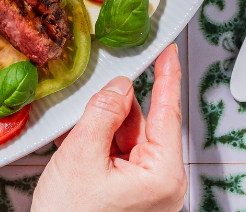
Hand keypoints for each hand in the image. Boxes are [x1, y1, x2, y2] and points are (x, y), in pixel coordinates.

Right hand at [31, 44, 185, 211]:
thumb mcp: (81, 156)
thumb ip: (103, 114)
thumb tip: (119, 85)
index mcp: (162, 175)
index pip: (168, 112)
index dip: (166, 76)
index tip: (168, 50)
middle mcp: (163, 183)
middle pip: (144, 124)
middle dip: (116, 110)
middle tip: (90, 103)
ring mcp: (149, 190)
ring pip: (129, 138)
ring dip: (103, 130)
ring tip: (76, 142)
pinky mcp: (134, 195)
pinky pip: (120, 155)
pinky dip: (100, 145)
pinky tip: (79, 147)